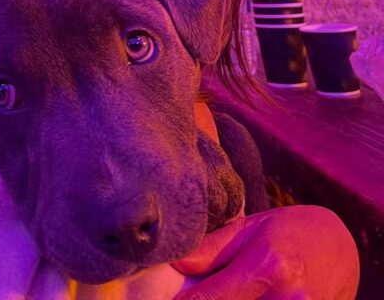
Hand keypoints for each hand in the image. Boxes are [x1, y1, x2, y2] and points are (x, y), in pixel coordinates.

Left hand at [171, 205, 358, 299]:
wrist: (342, 250)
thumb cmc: (291, 232)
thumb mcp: (252, 227)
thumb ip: (214, 248)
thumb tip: (177, 264)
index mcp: (269, 266)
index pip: (212, 299)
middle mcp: (289, 299)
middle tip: (192, 295)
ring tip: (232, 290)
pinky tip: (244, 298)